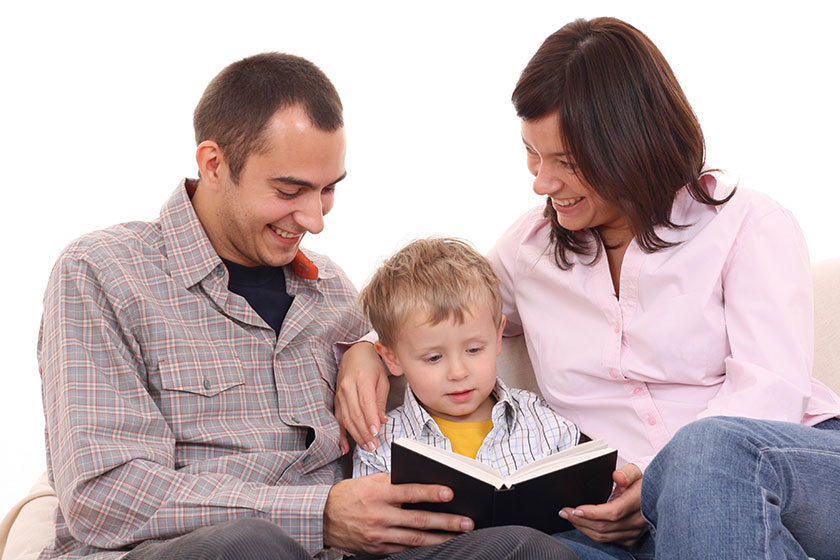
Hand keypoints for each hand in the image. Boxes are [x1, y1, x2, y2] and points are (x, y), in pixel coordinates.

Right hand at [323, 474, 473, 554]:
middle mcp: (379, 515)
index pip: (409, 492)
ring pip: (415, 538)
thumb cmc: (349, 495)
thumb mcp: (370, 482)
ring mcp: (378, 535)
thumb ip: (394, 484)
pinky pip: (404, 548)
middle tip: (467, 522)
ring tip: (458, 534)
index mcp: (377, 494)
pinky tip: (437, 543)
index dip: (430, 492)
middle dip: (446, 522)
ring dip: (440, 538)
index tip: (450, 493)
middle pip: (418, 520)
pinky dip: (422, 546)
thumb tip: (422, 485)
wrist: (323, 517)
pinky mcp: (377, 549)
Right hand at [335, 342, 388, 452]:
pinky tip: (344, 446)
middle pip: (355, 414)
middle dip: (365, 433)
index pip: (365, 403)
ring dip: (356, 436)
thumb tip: (381, 420)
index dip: (370, 419)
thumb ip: (381, 401)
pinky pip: (337, 419)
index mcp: (361, 379)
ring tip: (366, 446)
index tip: (376, 433)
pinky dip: (341, 434)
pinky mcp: (336, 400)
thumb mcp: (382, 380)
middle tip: (373, 445)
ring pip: (346, 419)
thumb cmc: (371, 365)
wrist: (355, 354)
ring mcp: (340, 394)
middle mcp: (348, 387)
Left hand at [559, 463, 645, 545]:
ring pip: (605, 536)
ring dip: (584, 528)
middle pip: (605, 527)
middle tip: (564, 512)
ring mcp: (635, 531)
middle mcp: (638, 520)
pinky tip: (583, 524)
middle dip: (581, 520)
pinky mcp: (632, 537)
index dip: (592, 513)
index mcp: (639, 502)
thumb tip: (617, 476)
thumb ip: (626, 473)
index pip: (613, 512)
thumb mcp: (636, 470)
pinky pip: (608, 540)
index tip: (575, 509)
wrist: (653, 492)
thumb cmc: (642, 480)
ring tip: (570, 517)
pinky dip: (593, 533)